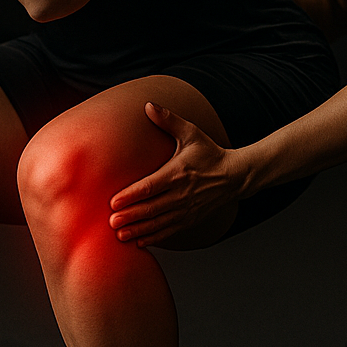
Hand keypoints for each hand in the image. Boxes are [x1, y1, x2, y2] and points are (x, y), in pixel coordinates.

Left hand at [108, 103, 248, 247]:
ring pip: (158, 223)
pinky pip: (170, 230)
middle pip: (151, 208)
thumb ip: (169, 121)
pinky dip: (155, 237)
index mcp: (178, 173)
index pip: (151, 187)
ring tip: (120, 235)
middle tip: (111, 223)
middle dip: (130, 217)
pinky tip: (140, 241)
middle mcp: (181, 194)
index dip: (131, 196)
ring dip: (139, 230)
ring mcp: (186, 209)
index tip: (114, 202)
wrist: (235, 176)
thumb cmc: (210, 153)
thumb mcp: (192, 133)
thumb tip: (148, 105)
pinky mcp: (190, 219)